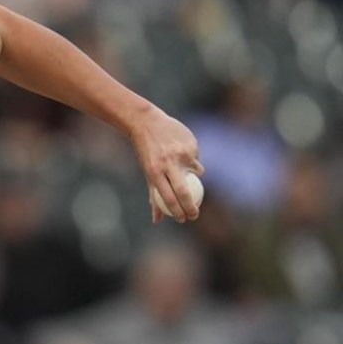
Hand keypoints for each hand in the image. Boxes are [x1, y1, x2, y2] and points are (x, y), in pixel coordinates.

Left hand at [128, 107, 204, 223]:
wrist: (146, 122)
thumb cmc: (147, 153)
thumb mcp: (148, 173)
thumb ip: (154, 197)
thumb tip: (157, 220)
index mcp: (155, 171)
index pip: (169, 198)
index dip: (178, 212)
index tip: (184, 219)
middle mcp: (168, 163)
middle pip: (184, 191)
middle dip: (191, 207)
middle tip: (194, 214)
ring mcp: (181, 153)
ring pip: (196, 173)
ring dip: (194, 176)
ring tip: (184, 169)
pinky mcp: (191, 144)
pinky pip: (197, 159)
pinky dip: (192, 160)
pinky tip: (183, 152)